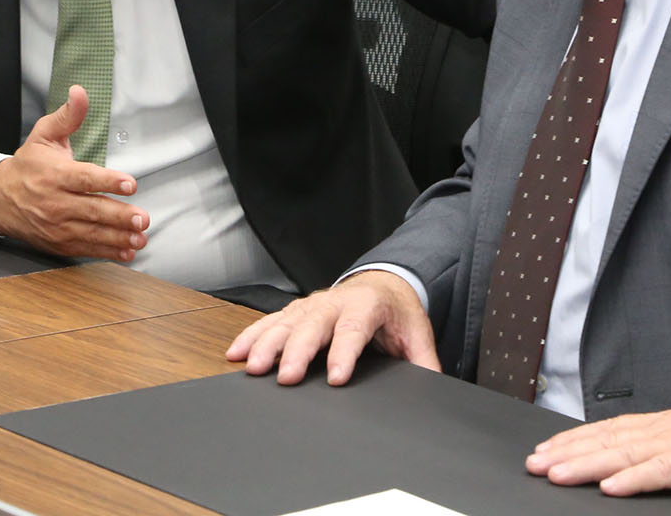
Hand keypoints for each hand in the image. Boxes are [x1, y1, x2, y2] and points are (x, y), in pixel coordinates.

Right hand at [0, 85, 148, 261]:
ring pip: (91, 233)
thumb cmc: (27, 166)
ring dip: (118, 238)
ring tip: (139, 238)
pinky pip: (85, 248)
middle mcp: (56, 202)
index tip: (130, 184)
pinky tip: (126, 252)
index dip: (108, 181)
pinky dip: (107, 252)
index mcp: (56, 174)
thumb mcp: (44, 135)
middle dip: (119, 216)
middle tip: (142, 218)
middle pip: (92, 210)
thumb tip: (80, 93)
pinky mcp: (58, 242)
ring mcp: (57, 225)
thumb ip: (67, 116)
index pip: (85, 178)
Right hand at [226, 270, 438, 385]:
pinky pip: (271, 321)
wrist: (384, 282)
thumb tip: (434, 388)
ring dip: (267, 344)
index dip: (344, 352)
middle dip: (297, 350)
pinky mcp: (297, 311)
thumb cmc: (397, 312)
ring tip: (253, 367)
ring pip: (286, 321)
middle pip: (314, 325)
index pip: (355, 329)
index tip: (335, 377)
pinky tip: (237, 353)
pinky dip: (252, 336)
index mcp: (368, 306)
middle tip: (286, 377)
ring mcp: (312, 305)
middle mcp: (336, 302)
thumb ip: (424, 362)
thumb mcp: (417, 333)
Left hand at [525, 405, 670, 496]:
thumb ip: (663, 452)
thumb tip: (627, 466)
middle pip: (608, 440)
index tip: (544, 450)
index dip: (573, 440)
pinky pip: (664, 470)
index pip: (609, 430)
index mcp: (664, 425)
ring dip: (589, 464)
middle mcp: (668, 428)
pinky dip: (635, 477)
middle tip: (535, 463)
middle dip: (568, 452)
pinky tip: (612, 487)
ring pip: (627, 452)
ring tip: (558, 474)